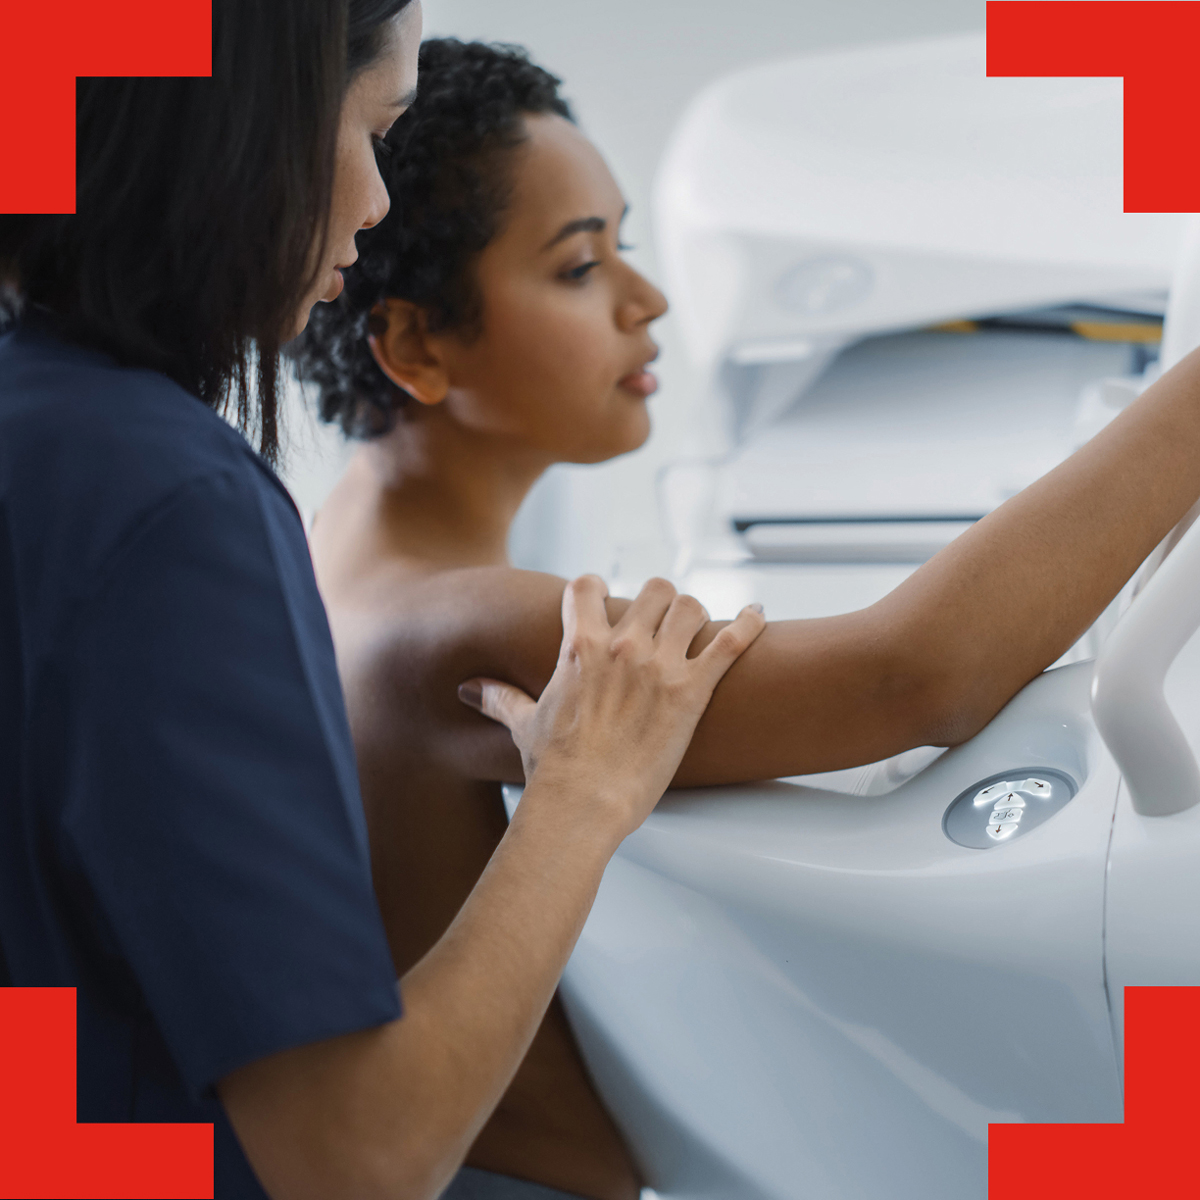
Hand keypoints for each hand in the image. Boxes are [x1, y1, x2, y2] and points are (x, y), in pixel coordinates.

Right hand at [457, 575, 765, 839]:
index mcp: (580, 647)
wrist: (583, 805)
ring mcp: (660, 665)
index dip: (597, 590)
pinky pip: (732, 641)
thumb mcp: (523, 725)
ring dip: (696, 616)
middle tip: (661, 624)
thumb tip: (469, 688)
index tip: (604, 601)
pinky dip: (749, 622)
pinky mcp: (693, 691)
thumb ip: (498, 697)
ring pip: (691, 606)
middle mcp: (622, 646)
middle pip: (653, 589)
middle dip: (658, 602)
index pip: (587, 586)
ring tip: (700, 630)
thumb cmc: (553, 770)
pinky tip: (757, 614)